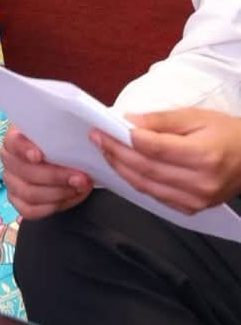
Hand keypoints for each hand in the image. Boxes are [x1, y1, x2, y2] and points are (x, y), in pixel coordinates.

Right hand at [1, 124, 92, 218]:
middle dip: (55, 177)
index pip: (13, 142)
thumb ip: (67, 136)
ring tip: (79, 188)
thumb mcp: (63, 134)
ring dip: (58, 193)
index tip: (39, 155)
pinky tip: (68, 197)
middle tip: (80, 177)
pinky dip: (52, 206)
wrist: (63, 163)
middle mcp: (9, 159)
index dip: (24, 149)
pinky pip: (30, 210)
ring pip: (29, 193)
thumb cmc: (61, 145)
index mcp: (15, 138)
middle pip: (25, 172)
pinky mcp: (17, 201)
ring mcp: (11, 181)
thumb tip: (90, 137)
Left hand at [92, 108, 240, 213]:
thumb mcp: (197, 116)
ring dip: (121, 168)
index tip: (103, 128)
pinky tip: (125, 167)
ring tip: (106, 151)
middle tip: (97, 139)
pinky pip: (156, 196)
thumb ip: (161, 120)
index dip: (123, 139)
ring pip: (146, 186)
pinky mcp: (192, 209)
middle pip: (145, 169)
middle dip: (116, 153)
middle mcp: (200, 182)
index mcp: (204, 156)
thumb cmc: (229, 134)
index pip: (153, 149)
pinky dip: (136, 181)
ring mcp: (197, 200)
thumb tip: (129, 122)